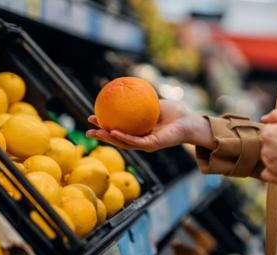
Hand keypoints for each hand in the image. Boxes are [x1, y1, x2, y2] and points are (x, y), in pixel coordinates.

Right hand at [86, 100, 216, 151]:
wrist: (190, 121)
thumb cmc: (175, 112)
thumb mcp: (154, 102)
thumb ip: (141, 98)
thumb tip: (125, 86)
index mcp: (139, 131)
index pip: (118, 129)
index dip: (104, 125)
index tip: (92, 117)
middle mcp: (141, 140)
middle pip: (117, 139)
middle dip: (101, 135)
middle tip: (87, 129)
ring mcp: (146, 144)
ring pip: (122, 143)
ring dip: (108, 138)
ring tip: (95, 132)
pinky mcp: (152, 146)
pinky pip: (135, 141)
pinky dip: (123, 137)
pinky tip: (113, 132)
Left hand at [259, 110, 276, 184]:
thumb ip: (276, 116)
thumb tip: (263, 119)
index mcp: (268, 134)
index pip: (266, 133)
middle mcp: (266, 150)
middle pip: (266, 148)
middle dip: (276, 147)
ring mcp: (271, 165)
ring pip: (267, 161)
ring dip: (275, 160)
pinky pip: (267, 175)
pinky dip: (273, 173)